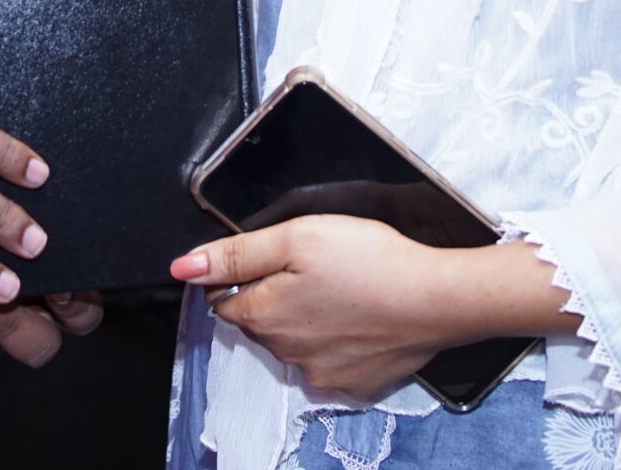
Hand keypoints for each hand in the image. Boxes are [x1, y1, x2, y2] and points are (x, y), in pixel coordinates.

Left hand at [171, 217, 574, 398]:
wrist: (437, 299)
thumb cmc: (370, 260)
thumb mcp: (296, 236)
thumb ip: (236, 253)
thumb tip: (183, 267)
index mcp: (263, 314)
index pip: (223, 300)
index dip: (240, 275)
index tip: (272, 258)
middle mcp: (284, 352)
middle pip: (258, 322)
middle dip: (273, 296)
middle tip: (313, 268)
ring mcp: (318, 373)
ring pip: (293, 343)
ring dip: (305, 320)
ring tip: (341, 291)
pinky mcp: (352, 384)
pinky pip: (328, 361)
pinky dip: (337, 342)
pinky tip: (359, 318)